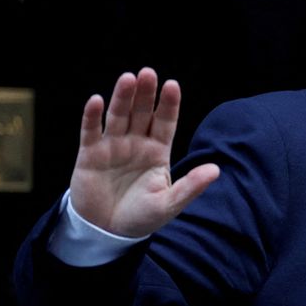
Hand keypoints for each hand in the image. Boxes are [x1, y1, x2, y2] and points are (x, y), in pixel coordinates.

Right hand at [69, 68, 219, 237]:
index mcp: (158, 151)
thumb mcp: (169, 204)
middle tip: (148, 73)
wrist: (107, 233)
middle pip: (142, 112)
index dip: (168, 104)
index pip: (165, 122)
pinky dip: (93, 116)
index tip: (172, 85)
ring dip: (122, 97)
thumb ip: (191, 186)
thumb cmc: (141, 217)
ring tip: (128, 78)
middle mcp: (136, 143)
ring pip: (119, 116)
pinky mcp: (89, 155)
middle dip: (146, 93)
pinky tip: (97, 100)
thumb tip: (216, 170)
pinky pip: (91, 131)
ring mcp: (113, 146)